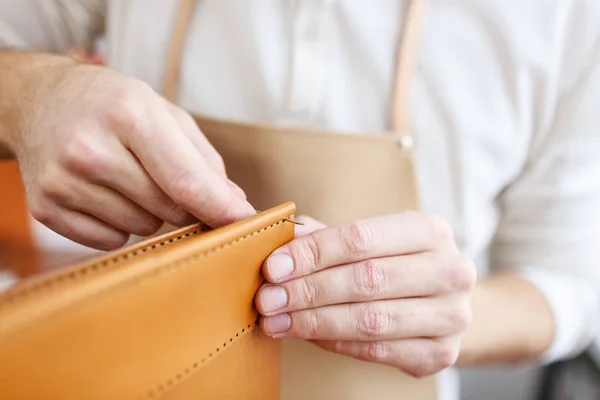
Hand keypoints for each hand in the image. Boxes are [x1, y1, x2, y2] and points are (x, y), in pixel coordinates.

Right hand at [9, 57, 252, 249]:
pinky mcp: (46, 208)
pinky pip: (111, 240)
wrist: (38, 100)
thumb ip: (203, 159)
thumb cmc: (112, 104)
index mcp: (129, 114)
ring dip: (150, 212)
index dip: (221, 208)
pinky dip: (119, 224)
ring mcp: (63, 181)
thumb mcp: (163, 112)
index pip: (186, 180)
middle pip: (169, 208)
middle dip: (185, 204)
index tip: (246, 223)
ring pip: (142, 228)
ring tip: (127, 176)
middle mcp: (90, 149)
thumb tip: (234, 204)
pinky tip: (104, 192)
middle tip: (169, 179)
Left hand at [255, 213, 475, 376]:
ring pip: (371, 320)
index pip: (360, 238)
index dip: (312, 253)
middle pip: (366, 279)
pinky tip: (308, 335)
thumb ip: (326, 237)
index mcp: (431, 230)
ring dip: (314, 322)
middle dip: (308, 290)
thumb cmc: (396, 263)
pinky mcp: (443, 352)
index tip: (273, 267)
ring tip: (277, 321)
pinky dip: (335, 343)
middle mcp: (451, 269)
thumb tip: (281, 237)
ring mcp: (451, 314)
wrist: (444, 301)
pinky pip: (377, 351)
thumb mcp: (371, 239)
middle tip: (267, 299)